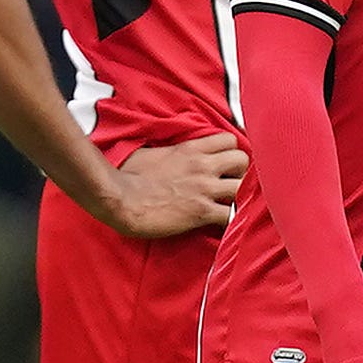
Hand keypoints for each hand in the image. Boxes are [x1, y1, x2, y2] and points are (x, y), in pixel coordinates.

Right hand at [104, 133, 247, 237]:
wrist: (119, 200)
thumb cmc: (127, 177)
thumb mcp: (149, 153)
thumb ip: (167, 150)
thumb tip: (165, 152)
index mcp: (191, 149)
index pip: (229, 139)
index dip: (231, 151)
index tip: (226, 163)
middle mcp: (203, 166)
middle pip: (242, 160)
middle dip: (241, 171)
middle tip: (230, 183)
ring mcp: (204, 189)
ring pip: (243, 186)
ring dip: (240, 196)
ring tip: (230, 203)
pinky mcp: (201, 212)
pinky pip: (231, 215)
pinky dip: (232, 220)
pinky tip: (224, 223)